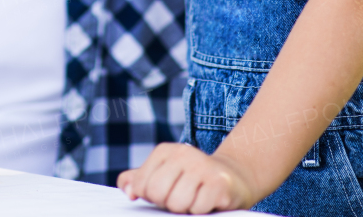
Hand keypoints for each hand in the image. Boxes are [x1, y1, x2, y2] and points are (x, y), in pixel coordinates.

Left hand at [117, 143, 256, 213]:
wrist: (234, 178)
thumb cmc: (192, 181)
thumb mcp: (164, 175)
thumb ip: (138, 180)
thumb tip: (128, 191)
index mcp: (165, 151)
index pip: (142, 186)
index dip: (152, 198)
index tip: (167, 192)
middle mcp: (183, 153)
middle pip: (158, 194)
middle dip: (168, 203)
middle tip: (182, 197)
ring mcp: (202, 166)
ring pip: (177, 204)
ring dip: (186, 209)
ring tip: (196, 198)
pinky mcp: (219, 183)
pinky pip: (197, 209)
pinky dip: (202, 211)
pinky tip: (209, 201)